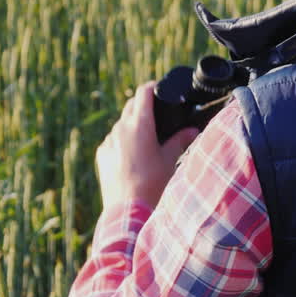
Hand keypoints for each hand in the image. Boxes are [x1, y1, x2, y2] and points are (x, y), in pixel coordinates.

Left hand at [95, 82, 200, 208]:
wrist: (127, 209)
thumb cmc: (152, 184)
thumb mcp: (170, 160)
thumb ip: (181, 140)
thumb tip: (193, 130)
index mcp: (139, 124)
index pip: (143, 93)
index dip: (152, 87)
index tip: (159, 89)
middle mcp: (120, 128)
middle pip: (131, 105)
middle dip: (142, 104)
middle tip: (156, 112)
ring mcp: (109, 140)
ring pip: (121, 123)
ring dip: (132, 124)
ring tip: (146, 137)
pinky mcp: (102, 153)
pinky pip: (113, 140)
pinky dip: (122, 140)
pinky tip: (132, 155)